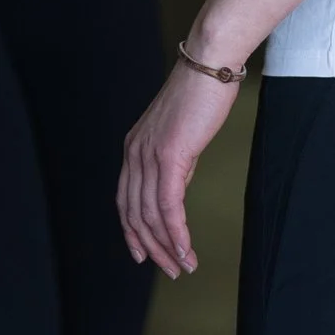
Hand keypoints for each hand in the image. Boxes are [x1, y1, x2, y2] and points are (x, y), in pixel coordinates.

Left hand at [117, 57, 241, 279]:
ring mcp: (149, 155)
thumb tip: (177, 186)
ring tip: (184, 266)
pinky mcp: (169, 156)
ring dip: (167, 246)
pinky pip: (168, 205)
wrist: (209, 64)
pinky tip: (186, 249)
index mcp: (134, 149)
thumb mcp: (181, 134)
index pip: (125, 201)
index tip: (142, 255)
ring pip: (151, 214)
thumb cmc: (201, 94)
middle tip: (171, 270)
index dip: (132, 232)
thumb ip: (175, 162)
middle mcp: (134, 154)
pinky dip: (176, 232)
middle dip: (152, 247)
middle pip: (135, 214)